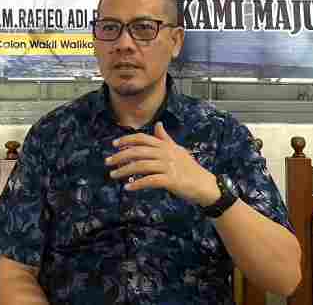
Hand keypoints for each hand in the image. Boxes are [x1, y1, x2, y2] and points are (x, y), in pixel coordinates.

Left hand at [106, 122, 220, 205]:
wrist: (205, 185)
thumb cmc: (190, 168)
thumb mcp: (178, 150)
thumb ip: (165, 139)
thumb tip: (158, 124)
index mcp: (166, 145)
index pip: (143, 139)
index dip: (127, 140)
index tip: (114, 144)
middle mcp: (166, 153)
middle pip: (138, 152)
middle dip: (120, 156)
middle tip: (108, 162)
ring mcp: (168, 166)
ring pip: (141, 166)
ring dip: (125, 170)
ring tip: (113, 175)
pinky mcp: (171, 180)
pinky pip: (150, 181)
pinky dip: (137, 184)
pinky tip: (128, 188)